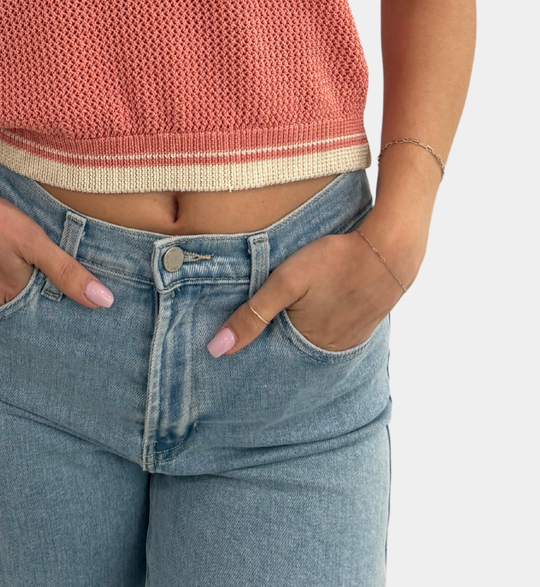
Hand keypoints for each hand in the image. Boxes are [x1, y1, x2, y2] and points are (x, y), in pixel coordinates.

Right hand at [0, 166, 113, 310]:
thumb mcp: (31, 240)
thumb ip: (66, 271)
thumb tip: (103, 302)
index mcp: (13, 297)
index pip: (50, 309)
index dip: (66, 300)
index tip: (83, 299)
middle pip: (27, 305)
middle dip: (43, 296)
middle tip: (53, 276)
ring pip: (7, 296)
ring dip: (19, 287)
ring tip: (29, 268)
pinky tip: (1, 262)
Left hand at [207, 219, 424, 356]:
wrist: (390, 249)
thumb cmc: (335, 262)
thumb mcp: (286, 282)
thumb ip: (252, 314)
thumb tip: (217, 349)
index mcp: (308, 345)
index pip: (271, 357)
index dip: (253, 347)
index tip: (233, 342)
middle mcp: (331, 349)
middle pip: (293, 350)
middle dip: (273, 342)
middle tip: (254, 327)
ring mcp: (351, 337)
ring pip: (313, 339)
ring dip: (298, 331)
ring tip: (284, 316)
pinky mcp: (364, 321)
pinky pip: (334, 329)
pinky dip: (319, 322)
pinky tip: (316, 307)